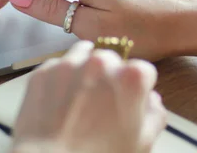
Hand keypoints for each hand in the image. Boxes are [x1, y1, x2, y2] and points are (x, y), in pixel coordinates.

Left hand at [10, 41, 166, 152]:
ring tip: (80, 96)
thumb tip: (150, 100)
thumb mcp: (141, 142)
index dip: (138, 86)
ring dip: (84, 69)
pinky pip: (57, 66)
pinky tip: (60, 100)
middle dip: (109, 75)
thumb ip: (153, 114)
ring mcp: (68, 65)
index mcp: (130, 79)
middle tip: (102, 101)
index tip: (131, 97)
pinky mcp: (43, 71)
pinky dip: (60, 78)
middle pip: (110, 59)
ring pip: (82, 55)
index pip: (143, 70)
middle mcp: (99, 63)